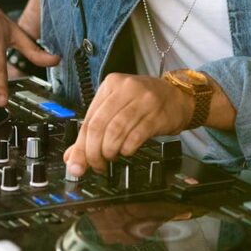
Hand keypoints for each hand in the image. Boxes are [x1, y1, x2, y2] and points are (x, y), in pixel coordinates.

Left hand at [62, 73, 193, 176]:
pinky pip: (136, 136)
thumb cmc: (143, 103)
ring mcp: (143, 100)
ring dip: (110, 151)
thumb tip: (72, 158)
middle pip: (100, 126)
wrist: (178, 97)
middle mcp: (125, 89)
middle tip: (95, 165)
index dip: (81, 145)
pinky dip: (127, 149)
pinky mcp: (157, 115)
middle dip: (94, 152)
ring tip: (110, 158)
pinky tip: (126, 151)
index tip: (78, 163)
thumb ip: (93, 131)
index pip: (89, 118)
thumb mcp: (116, 109)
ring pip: (116, 131)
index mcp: (110, 85)